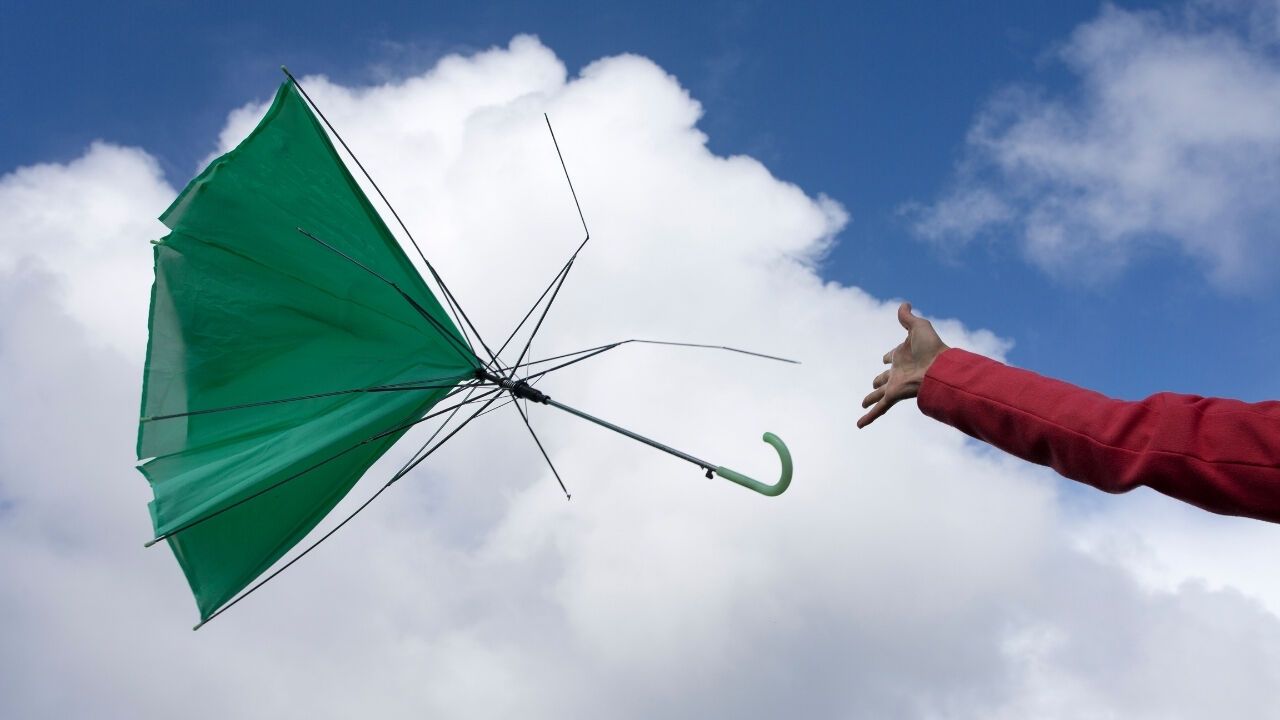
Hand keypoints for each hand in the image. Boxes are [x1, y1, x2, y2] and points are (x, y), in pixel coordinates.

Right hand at [857, 302, 949, 428]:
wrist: (939, 367)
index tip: (886, 357)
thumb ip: (908, 317)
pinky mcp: (894, 395)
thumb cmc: (932, 347)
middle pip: (885, 377)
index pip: (893, 356)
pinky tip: (859, 425)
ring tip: (863, 403)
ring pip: (879, 394)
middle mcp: (899, 371)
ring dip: (871, 399)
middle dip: (879, 381)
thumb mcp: (918, 327)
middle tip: (874, 384)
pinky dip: (869, 417)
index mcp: (903, 355)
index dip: (889, 355)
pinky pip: (879, 408)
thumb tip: (904, 303)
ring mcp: (896, 384)